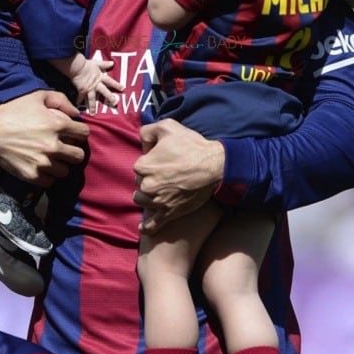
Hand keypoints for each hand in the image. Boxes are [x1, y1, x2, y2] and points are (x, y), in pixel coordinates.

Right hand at [0, 90, 89, 186]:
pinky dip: (48, 176)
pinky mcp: (32, 175)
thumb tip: (76, 113)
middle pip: (79, 156)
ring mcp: (42, 163)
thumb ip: (61, 100)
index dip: (79, 132)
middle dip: (73, 150)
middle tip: (65, 148)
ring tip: (53, 158)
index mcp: (57, 125)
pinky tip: (42, 166)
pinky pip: (51, 182)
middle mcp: (53, 146)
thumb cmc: (14, 111)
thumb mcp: (38, 96)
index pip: (84, 133)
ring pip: (66, 171)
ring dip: (61, 165)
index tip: (72, 133)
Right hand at [75, 59, 123, 113]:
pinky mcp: (82, 90)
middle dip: (110, 98)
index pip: (111, 82)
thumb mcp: (97, 63)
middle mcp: (96, 84)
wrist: (77, 67)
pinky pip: (80, 97)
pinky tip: (77, 107)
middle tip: (115, 103)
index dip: (117, 85)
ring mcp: (89, 88)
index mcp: (100, 77)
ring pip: (92, 99)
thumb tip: (112, 63)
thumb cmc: (86, 64)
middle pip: (105, 92)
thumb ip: (104, 64)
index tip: (123, 89)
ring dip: (93, 107)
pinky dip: (78, 101)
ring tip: (93, 114)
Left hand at [133, 119, 224, 233]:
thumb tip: (142, 143)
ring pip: (142, 200)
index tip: (163, 159)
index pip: (139, 165)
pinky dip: (147, 226)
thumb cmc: (191, 145)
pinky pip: (152, 224)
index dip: (151, 160)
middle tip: (166, 173)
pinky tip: (143, 227)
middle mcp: (147, 185)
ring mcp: (157, 201)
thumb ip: (147, 131)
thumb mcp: (167, 126)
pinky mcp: (169, 213)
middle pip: (140, 183)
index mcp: (143, 165)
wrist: (214, 166)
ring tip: (159, 191)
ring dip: (147, 196)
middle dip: (149, 178)